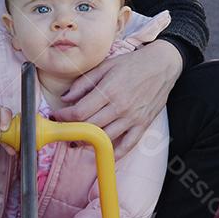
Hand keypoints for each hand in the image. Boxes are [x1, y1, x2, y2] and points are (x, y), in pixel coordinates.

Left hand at [50, 41, 181, 160]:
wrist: (162, 65)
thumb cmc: (133, 64)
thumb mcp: (105, 66)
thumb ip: (84, 83)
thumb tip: (65, 98)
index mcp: (109, 91)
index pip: (79, 112)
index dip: (64, 117)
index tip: (56, 117)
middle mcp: (120, 107)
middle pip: (90, 128)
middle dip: (72, 131)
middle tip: (63, 130)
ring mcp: (132, 118)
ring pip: (105, 139)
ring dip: (88, 143)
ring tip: (78, 140)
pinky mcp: (143, 125)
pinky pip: (127, 145)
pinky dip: (115, 154)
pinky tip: (104, 153)